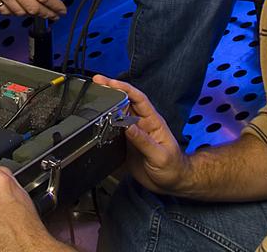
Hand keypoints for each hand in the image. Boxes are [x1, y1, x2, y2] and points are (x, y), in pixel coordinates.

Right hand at [0, 0, 65, 18]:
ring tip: (39, 12)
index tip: (62, 10)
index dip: (56, 6)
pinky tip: (20, 9)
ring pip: (20, 12)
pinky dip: (14, 13)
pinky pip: (5, 11)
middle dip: (47, 14)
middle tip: (55, 15)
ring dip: (32, 14)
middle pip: (34, 8)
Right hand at [92, 76, 188, 193]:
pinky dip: (105, 127)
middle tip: (97, 83)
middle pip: (125, 102)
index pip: (138, 98)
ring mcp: (133, 134)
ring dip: (106, 107)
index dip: (124, 88)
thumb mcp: (160, 155)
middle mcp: (141, 124)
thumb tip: (126, 125)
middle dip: (111, 91)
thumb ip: (143, 140)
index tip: (110, 82)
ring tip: (92, 98)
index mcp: (152, 121)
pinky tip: (96, 125)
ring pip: (117, 116)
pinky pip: (114, 133)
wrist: (172, 184)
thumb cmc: (173, 167)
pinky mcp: (127, 145)